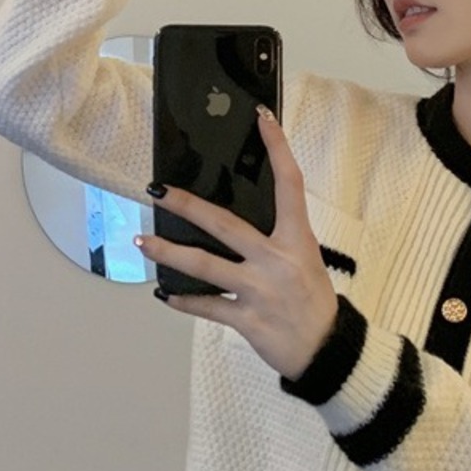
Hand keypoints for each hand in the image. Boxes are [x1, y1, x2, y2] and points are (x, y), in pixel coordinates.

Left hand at [136, 108, 338, 380]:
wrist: (326, 350)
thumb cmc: (314, 302)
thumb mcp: (305, 261)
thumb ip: (276, 241)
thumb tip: (234, 222)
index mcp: (298, 240)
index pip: (289, 185)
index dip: (277, 149)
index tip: (262, 120)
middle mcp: (277, 261)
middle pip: (226, 225)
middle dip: (188, 205)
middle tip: (159, 191)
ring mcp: (260, 290)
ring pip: (205, 265)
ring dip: (170, 252)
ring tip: (144, 240)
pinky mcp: (247, 319)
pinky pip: (206, 306)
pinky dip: (183, 300)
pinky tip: (164, 292)